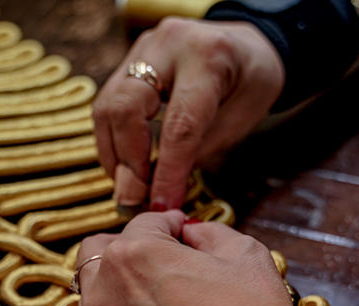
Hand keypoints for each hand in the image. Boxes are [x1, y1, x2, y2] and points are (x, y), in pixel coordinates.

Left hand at [75, 211, 324, 305]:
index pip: (146, 223)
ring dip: (120, 285)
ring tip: (164, 296)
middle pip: (100, 252)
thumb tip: (192, 235)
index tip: (187, 233)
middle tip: (167, 258)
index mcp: (132, 256)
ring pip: (95, 294)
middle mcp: (105, 295)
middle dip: (131, 247)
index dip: (173, 224)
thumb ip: (209, 233)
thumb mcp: (245, 255)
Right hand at [93, 18, 282, 209]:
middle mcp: (167, 44)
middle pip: (126, 108)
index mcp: (208, 57)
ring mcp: (142, 49)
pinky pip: (107, 105)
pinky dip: (113, 142)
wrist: (245, 44)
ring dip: (114, 155)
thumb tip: (159, 189)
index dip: (167, 171)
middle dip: (128, 162)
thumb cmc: (251, 81)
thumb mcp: (243, 116)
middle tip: (135, 200)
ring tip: (130, 187)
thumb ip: (200, 149)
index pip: (179, 124)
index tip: (161, 207)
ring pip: (108, 107)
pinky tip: (126, 165)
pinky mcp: (128, 60)